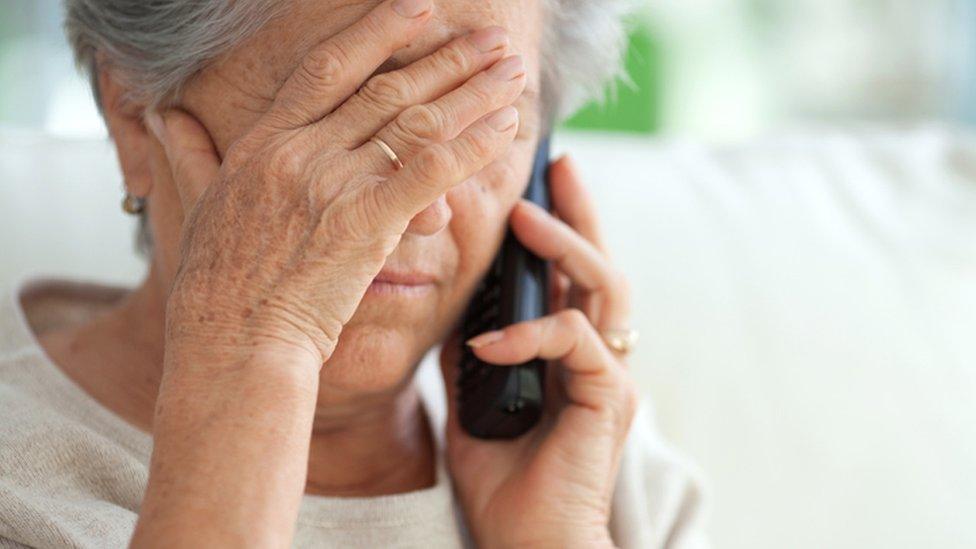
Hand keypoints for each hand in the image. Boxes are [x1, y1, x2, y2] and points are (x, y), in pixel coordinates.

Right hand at [134, 1, 528, 544]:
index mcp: (263, 141)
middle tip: (493, 40)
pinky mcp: (365, 223)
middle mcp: (300, 151)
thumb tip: (160, 117)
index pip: (329, 67)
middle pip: (388, 88)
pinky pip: (431, 171)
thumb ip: (185, 156)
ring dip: (474, 92)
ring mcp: (334, 184)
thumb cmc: (217, 287)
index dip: (379, 32)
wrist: (232, 344)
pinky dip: (472, 146)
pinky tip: (506, 128)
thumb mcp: (196, 208)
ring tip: (513, 70)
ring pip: (417, 121)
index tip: (420, 8)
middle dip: (448, 58)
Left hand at [440, 157, 636, 548]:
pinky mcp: (609, 397)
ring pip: (603, 286)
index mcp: (571, 354)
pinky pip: (575, 338)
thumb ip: (476, 351)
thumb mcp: (474, 400)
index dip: (558, 228)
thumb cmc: (505, 483)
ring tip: (524, 216)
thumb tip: (458, 308)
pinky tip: (486, 340)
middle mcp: (598, 356)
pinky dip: (529, 331)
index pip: (569, 277)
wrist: (529, 545)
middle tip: (556, 163)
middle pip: (599, 264)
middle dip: (578, 211)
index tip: (535, 184)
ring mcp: (609, 374)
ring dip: (563, 246)